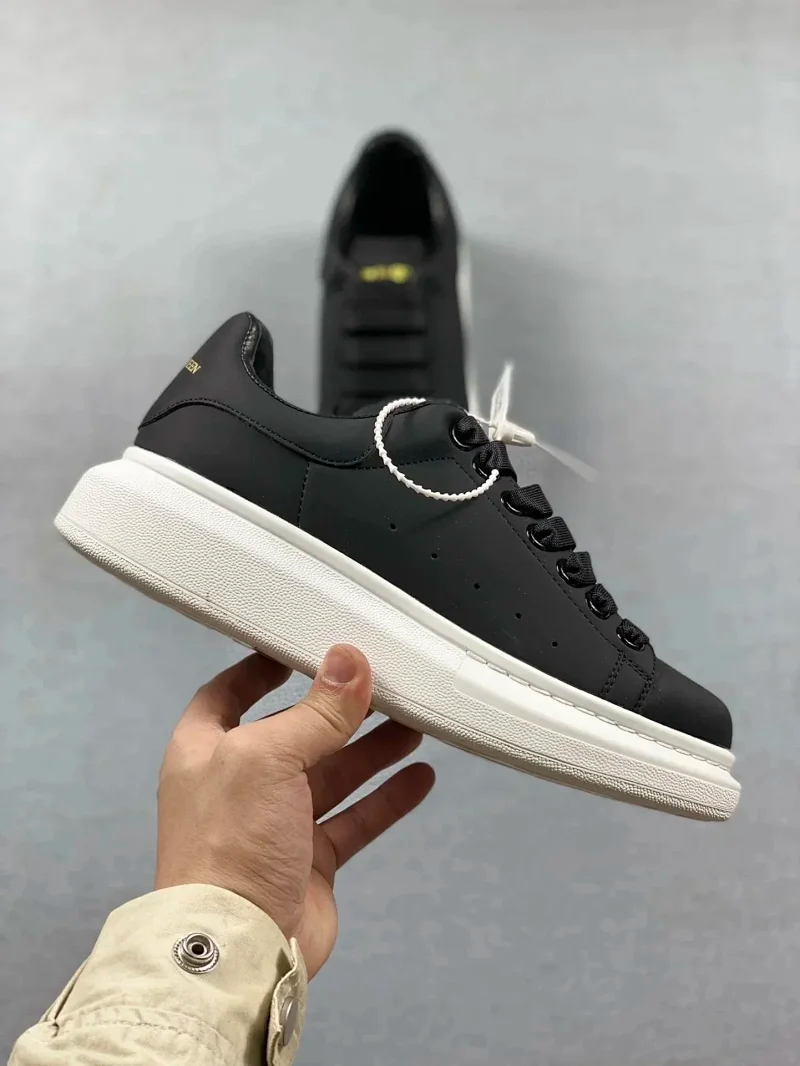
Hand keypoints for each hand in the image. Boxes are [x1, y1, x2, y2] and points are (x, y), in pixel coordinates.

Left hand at [154, 645, 434, 976]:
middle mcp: (239, 783)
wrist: (239, 947)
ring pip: (332, 773)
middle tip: (383, 683)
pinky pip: (355, 819)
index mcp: (206, 750)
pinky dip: (386, 798)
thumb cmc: (231, 842)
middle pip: (295, 731)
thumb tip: (349, 660)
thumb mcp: (269, 758)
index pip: (230, 693)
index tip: (303, 645)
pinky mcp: (311, 860)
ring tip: (414, 723)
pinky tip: (419, 778)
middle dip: (338, 709)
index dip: (263, 667)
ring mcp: (276, 823)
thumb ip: (316, 711)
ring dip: (371, 749)